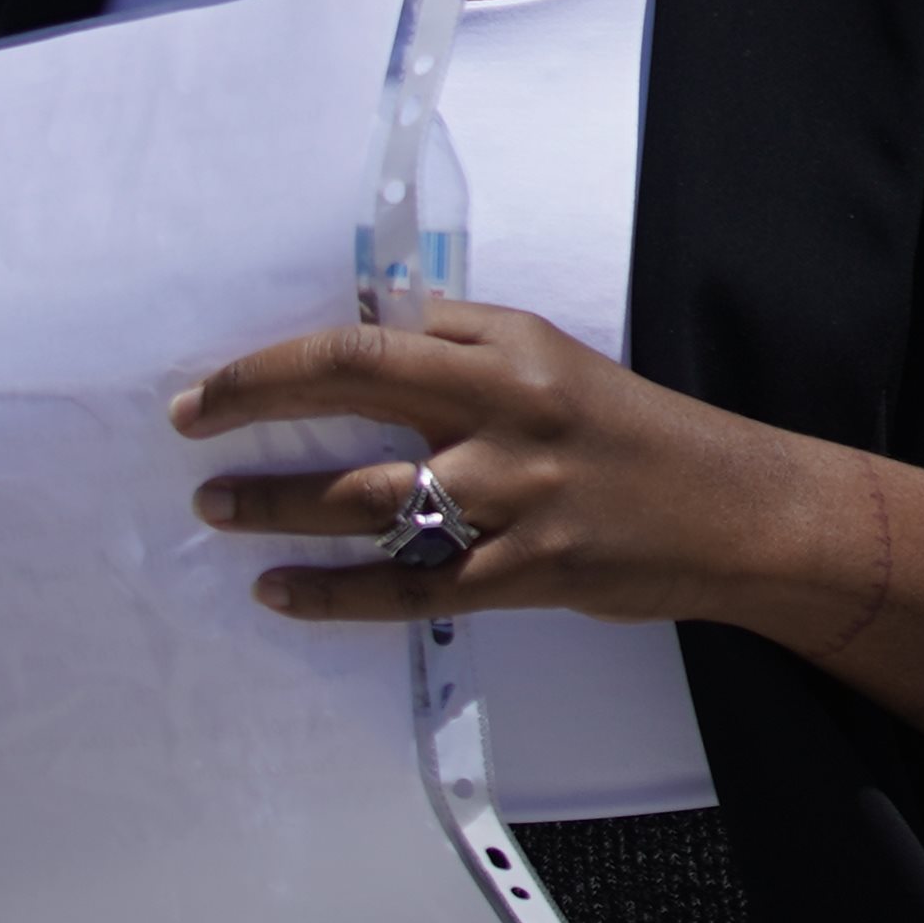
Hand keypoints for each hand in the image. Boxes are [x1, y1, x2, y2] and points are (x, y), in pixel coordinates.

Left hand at [174, 300, 796, 626]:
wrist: (736, 510)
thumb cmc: (636, 434)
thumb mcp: (558, 363)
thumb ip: (469, 345)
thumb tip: (375, 329)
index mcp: (512, 350)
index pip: (372, 335)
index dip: (282, 358)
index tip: (217, 382)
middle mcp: (508, 410)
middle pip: (358, 383)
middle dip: (257, 400)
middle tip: (187, 424)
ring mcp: (518, 495)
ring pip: (369, 496)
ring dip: (278, 503)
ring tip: (217, 508)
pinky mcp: (528, 572)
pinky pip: (409, 587)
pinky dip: (334, 593)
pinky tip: (280, 592)